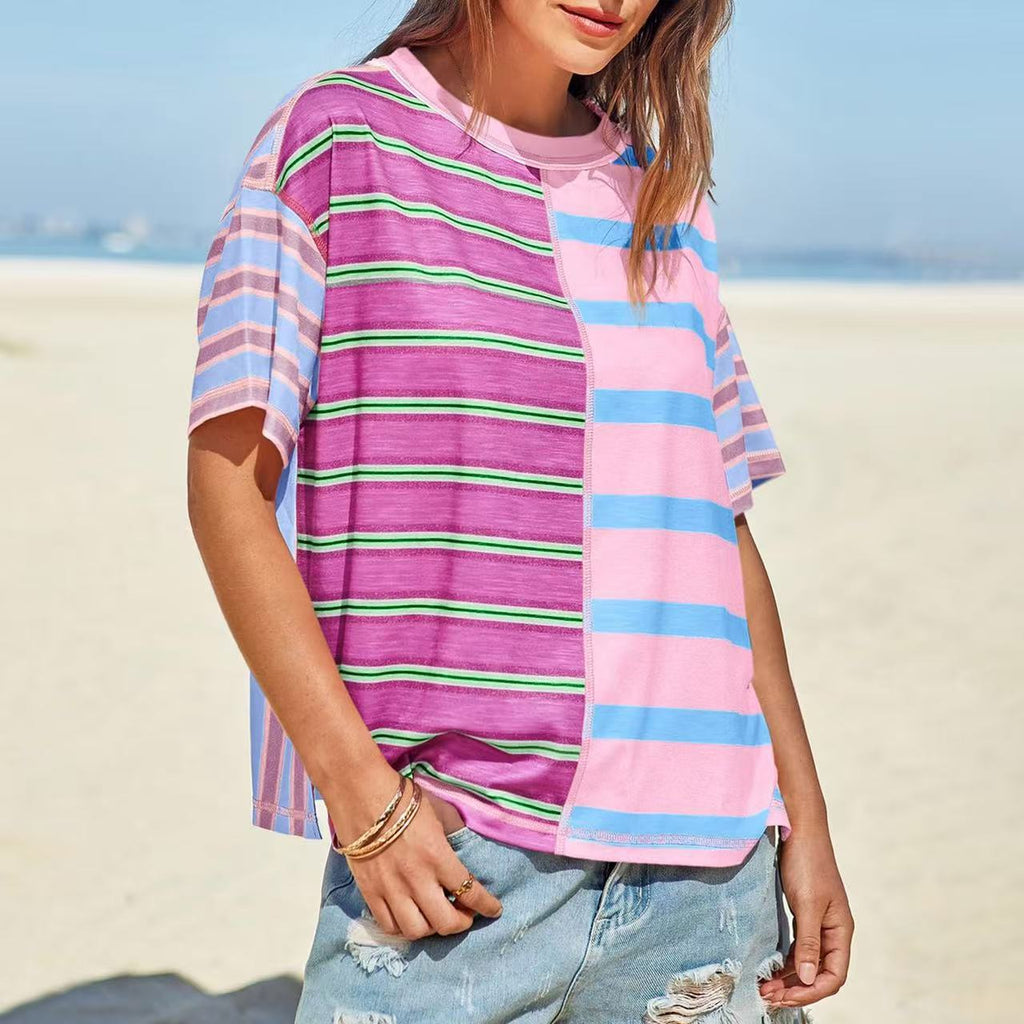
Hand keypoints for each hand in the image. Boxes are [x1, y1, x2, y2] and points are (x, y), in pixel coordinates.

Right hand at [331, 773, 502, 939]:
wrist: (361, 794)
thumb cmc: (403, 799)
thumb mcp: (439, 813)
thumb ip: (454, 835)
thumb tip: (464, 851)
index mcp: (438, 856)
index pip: (470, 892)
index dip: (486, 906)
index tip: (494, 909)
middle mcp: (416, 879)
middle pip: (445, 922)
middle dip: (462, 923)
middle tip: (465, 915)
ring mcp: (391, 889)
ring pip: (417, 931)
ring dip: (432, 928)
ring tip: (436, 916)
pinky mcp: (370, 893)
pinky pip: (389, 926)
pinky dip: (403, 928)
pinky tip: (410, 917)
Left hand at [759, 828, 853, 1011]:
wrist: (799, 829)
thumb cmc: (807, 863)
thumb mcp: (807, 904)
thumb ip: (809, 943)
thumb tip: (810, 979)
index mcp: (841, 930)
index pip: (834, 976)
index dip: (811, 991)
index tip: (784, 996)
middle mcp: (832, 930)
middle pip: (820, 973)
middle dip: (796, 988)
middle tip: (767, 995)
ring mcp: (818, 922)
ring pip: (807, 962)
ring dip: (789, 977)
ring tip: (764, 986)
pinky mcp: (804, 913)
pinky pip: (798, 947)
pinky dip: (786, 960)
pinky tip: (770, 966)